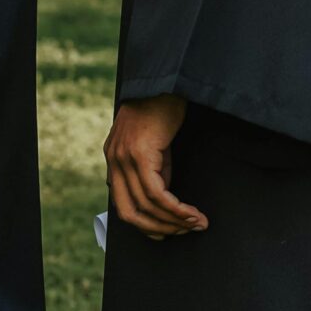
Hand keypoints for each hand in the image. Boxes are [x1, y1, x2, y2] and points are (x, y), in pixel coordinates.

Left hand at [105, 94, 205, 238]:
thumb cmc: (164, 106)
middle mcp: (114, 160)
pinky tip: (191, 212)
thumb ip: (155, 169)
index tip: (167, 231)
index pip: (124, 204)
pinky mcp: (139, 154)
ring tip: (196, 223)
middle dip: (158, 228)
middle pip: (130, 212)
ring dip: (173, 220)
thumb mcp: (156, 143)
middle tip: (183, 232)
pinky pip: (156, 192)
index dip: (145, 224)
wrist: (167, 79)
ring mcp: (124, 158)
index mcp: (114, 159)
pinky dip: (176, 208)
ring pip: (145, 205)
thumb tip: (163, 196)